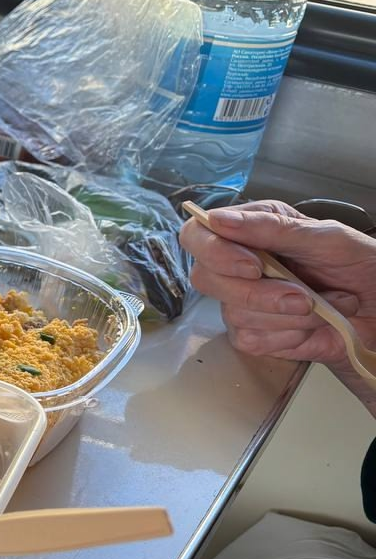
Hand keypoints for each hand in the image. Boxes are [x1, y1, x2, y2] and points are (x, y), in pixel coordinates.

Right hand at [179, 200, 375, 414]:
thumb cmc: (361, 267)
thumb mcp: (327, 238)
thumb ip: (273, 228)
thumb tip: (218, 220)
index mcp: (250, 230)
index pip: (198, 234)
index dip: (215, 251)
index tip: (252, 266)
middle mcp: (237, 264)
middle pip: (205, 278)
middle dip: (256, 293)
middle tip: (301, 296)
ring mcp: (240, 301)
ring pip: (234, 313)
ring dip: (288, 316)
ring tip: (323, 306)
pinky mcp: (252, 334)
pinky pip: (251, 339)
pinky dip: (289, 335)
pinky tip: (310, 326)